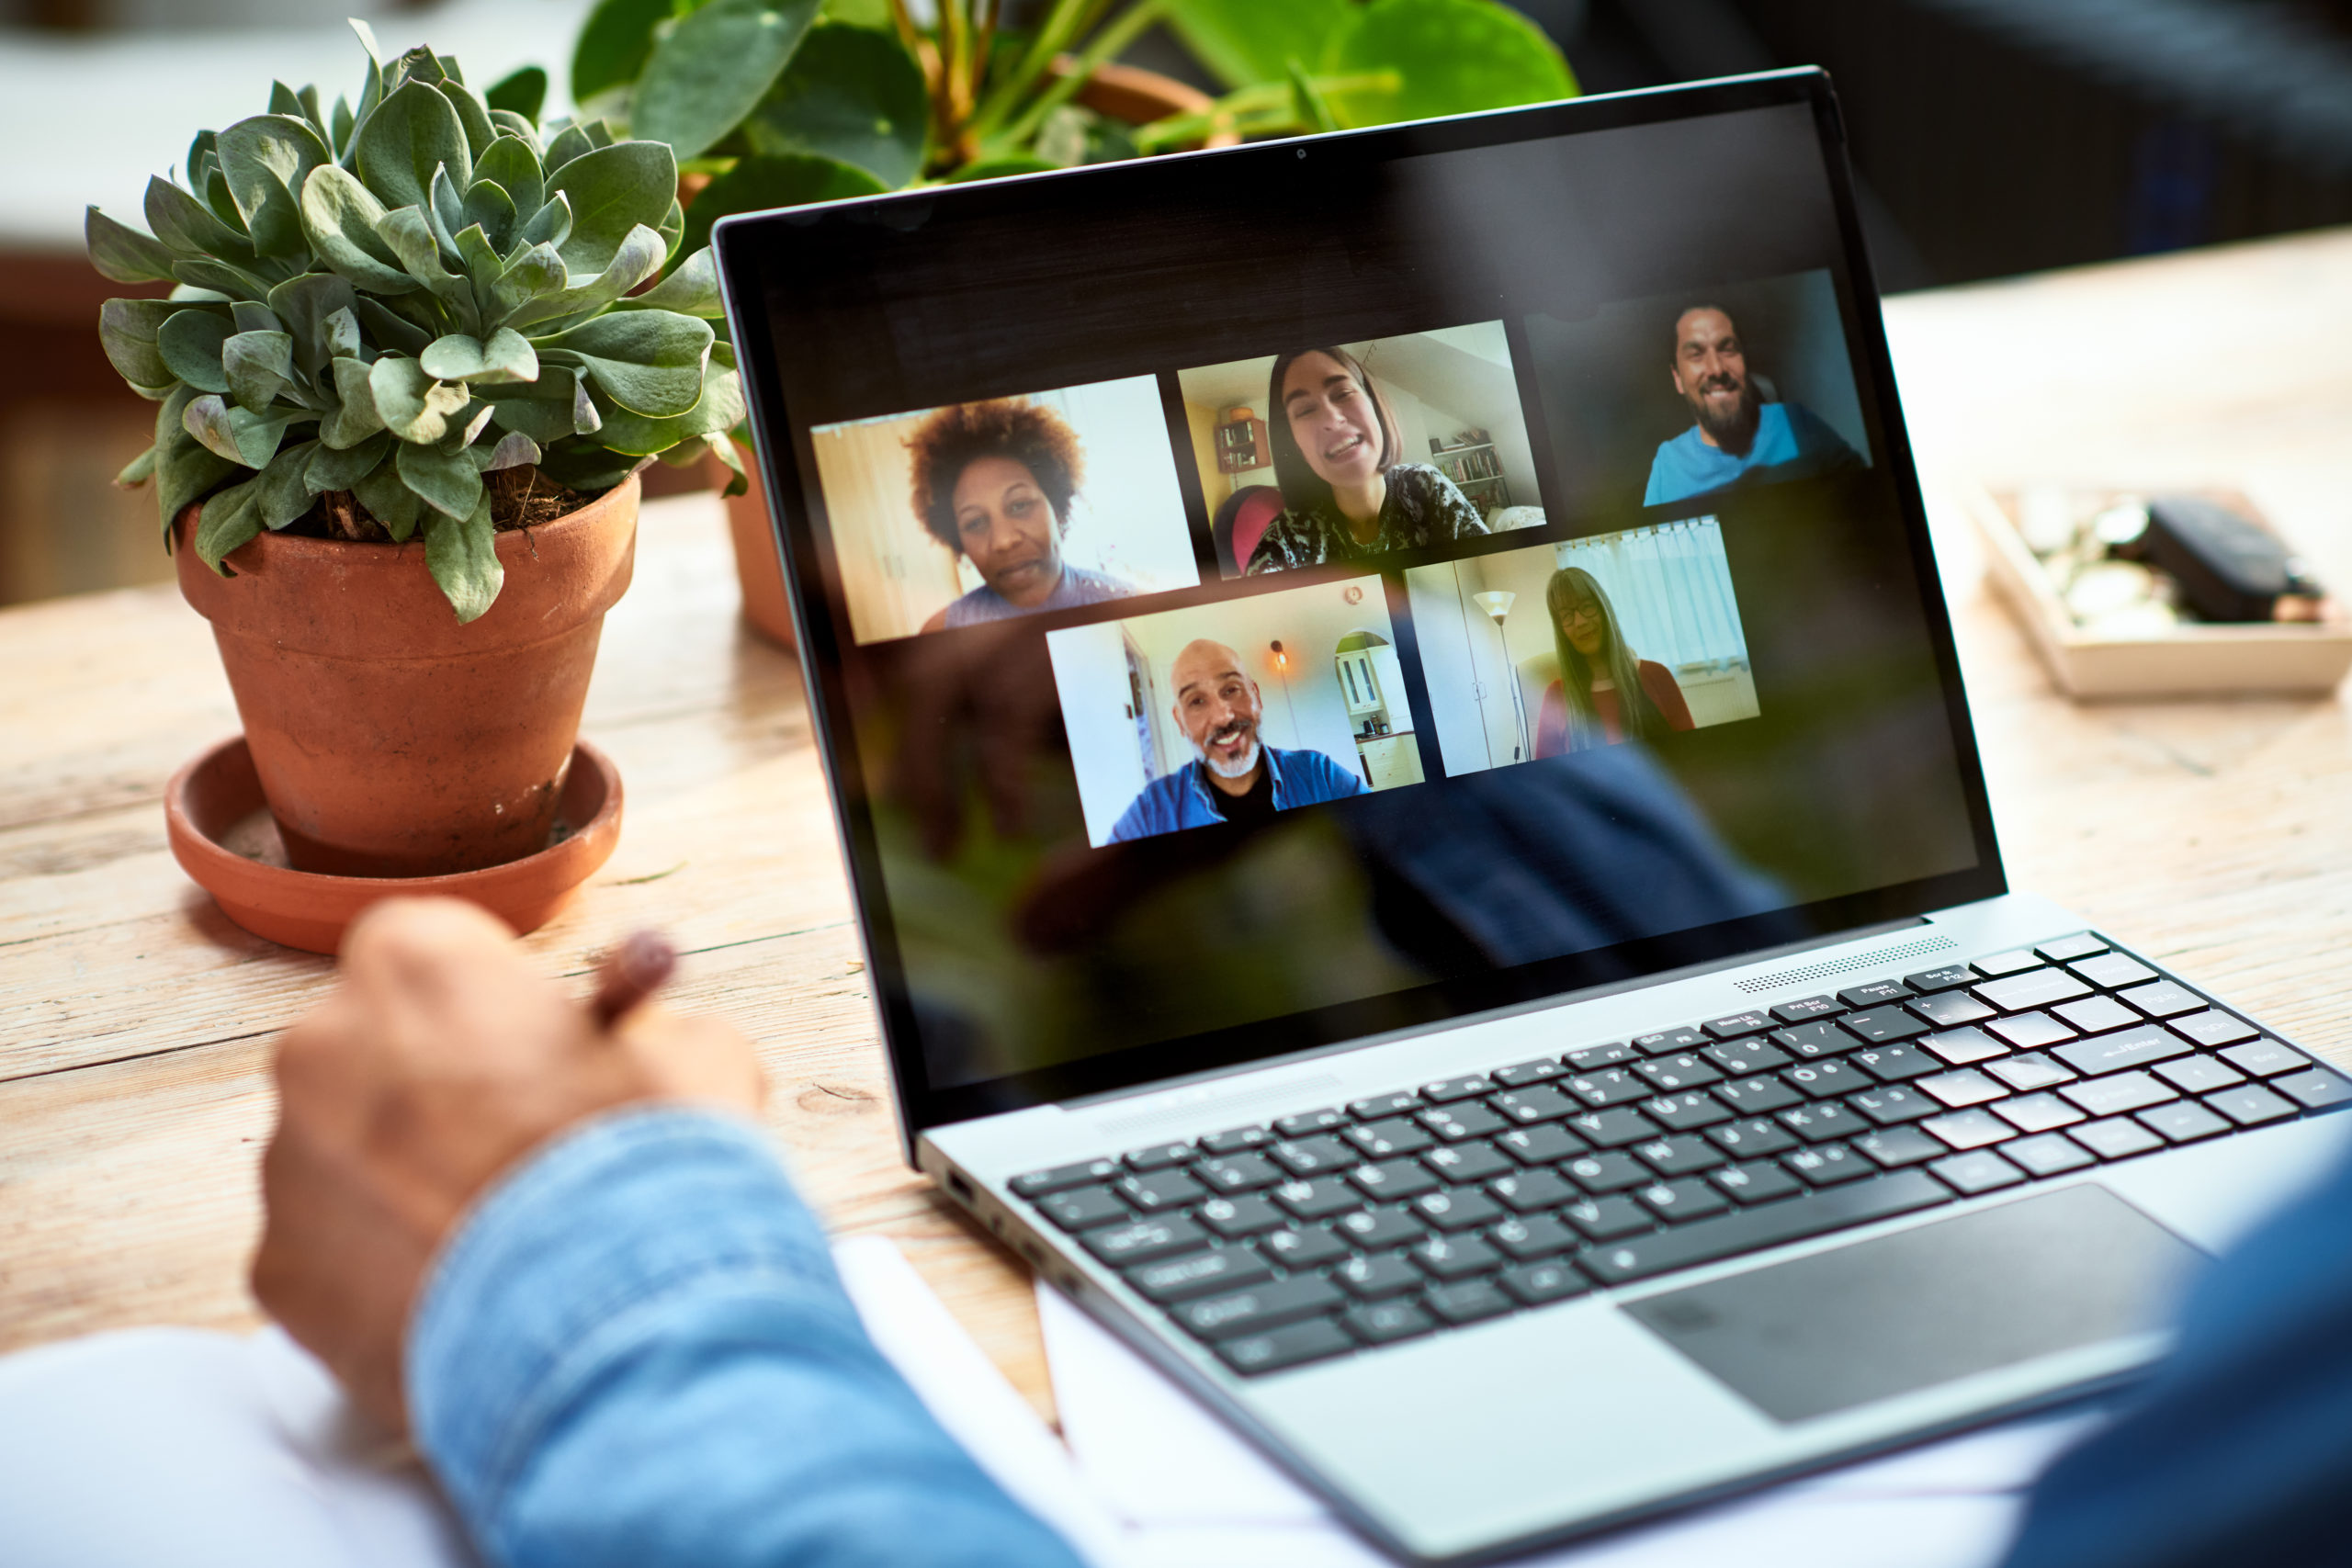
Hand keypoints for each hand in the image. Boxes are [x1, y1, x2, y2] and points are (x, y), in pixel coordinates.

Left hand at [251, 897, 763, 1433]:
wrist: (611, 1328)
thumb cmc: (649, 1169)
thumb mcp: (695, 1057)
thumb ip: (644, 1032)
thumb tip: (644, 1048)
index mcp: (414, 964)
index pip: (433, 945)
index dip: (494, 998)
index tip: (538, 1041)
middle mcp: (321, 1046)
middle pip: (372, 1047)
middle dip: (435, 1086)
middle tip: (518, 1140)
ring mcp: (289, 1163)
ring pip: (346, 1154)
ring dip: (405, 1179)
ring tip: (502, 1235)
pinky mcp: (278, 1270)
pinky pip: (330, 1252)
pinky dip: (383, 1270)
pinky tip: (464, 1293)